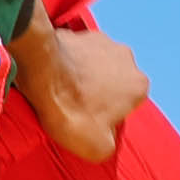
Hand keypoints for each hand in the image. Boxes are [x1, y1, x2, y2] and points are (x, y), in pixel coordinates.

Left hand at [8, 18, 150, 164]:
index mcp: (138, 84)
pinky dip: (64, 62)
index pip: (128, 105)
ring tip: (60, 91)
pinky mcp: (75, 32)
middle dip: (97, 92)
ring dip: (81, 76)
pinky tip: (49, 76)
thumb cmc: (71, 110)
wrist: (40, 72)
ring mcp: (101, 40)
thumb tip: (106, 141)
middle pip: (113, 81)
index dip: (109, 116)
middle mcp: (126, 57)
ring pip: (94, 64)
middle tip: (73, 106)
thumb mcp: (97, 148)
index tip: (88, 122)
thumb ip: (110, 146)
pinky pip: (72, 52)